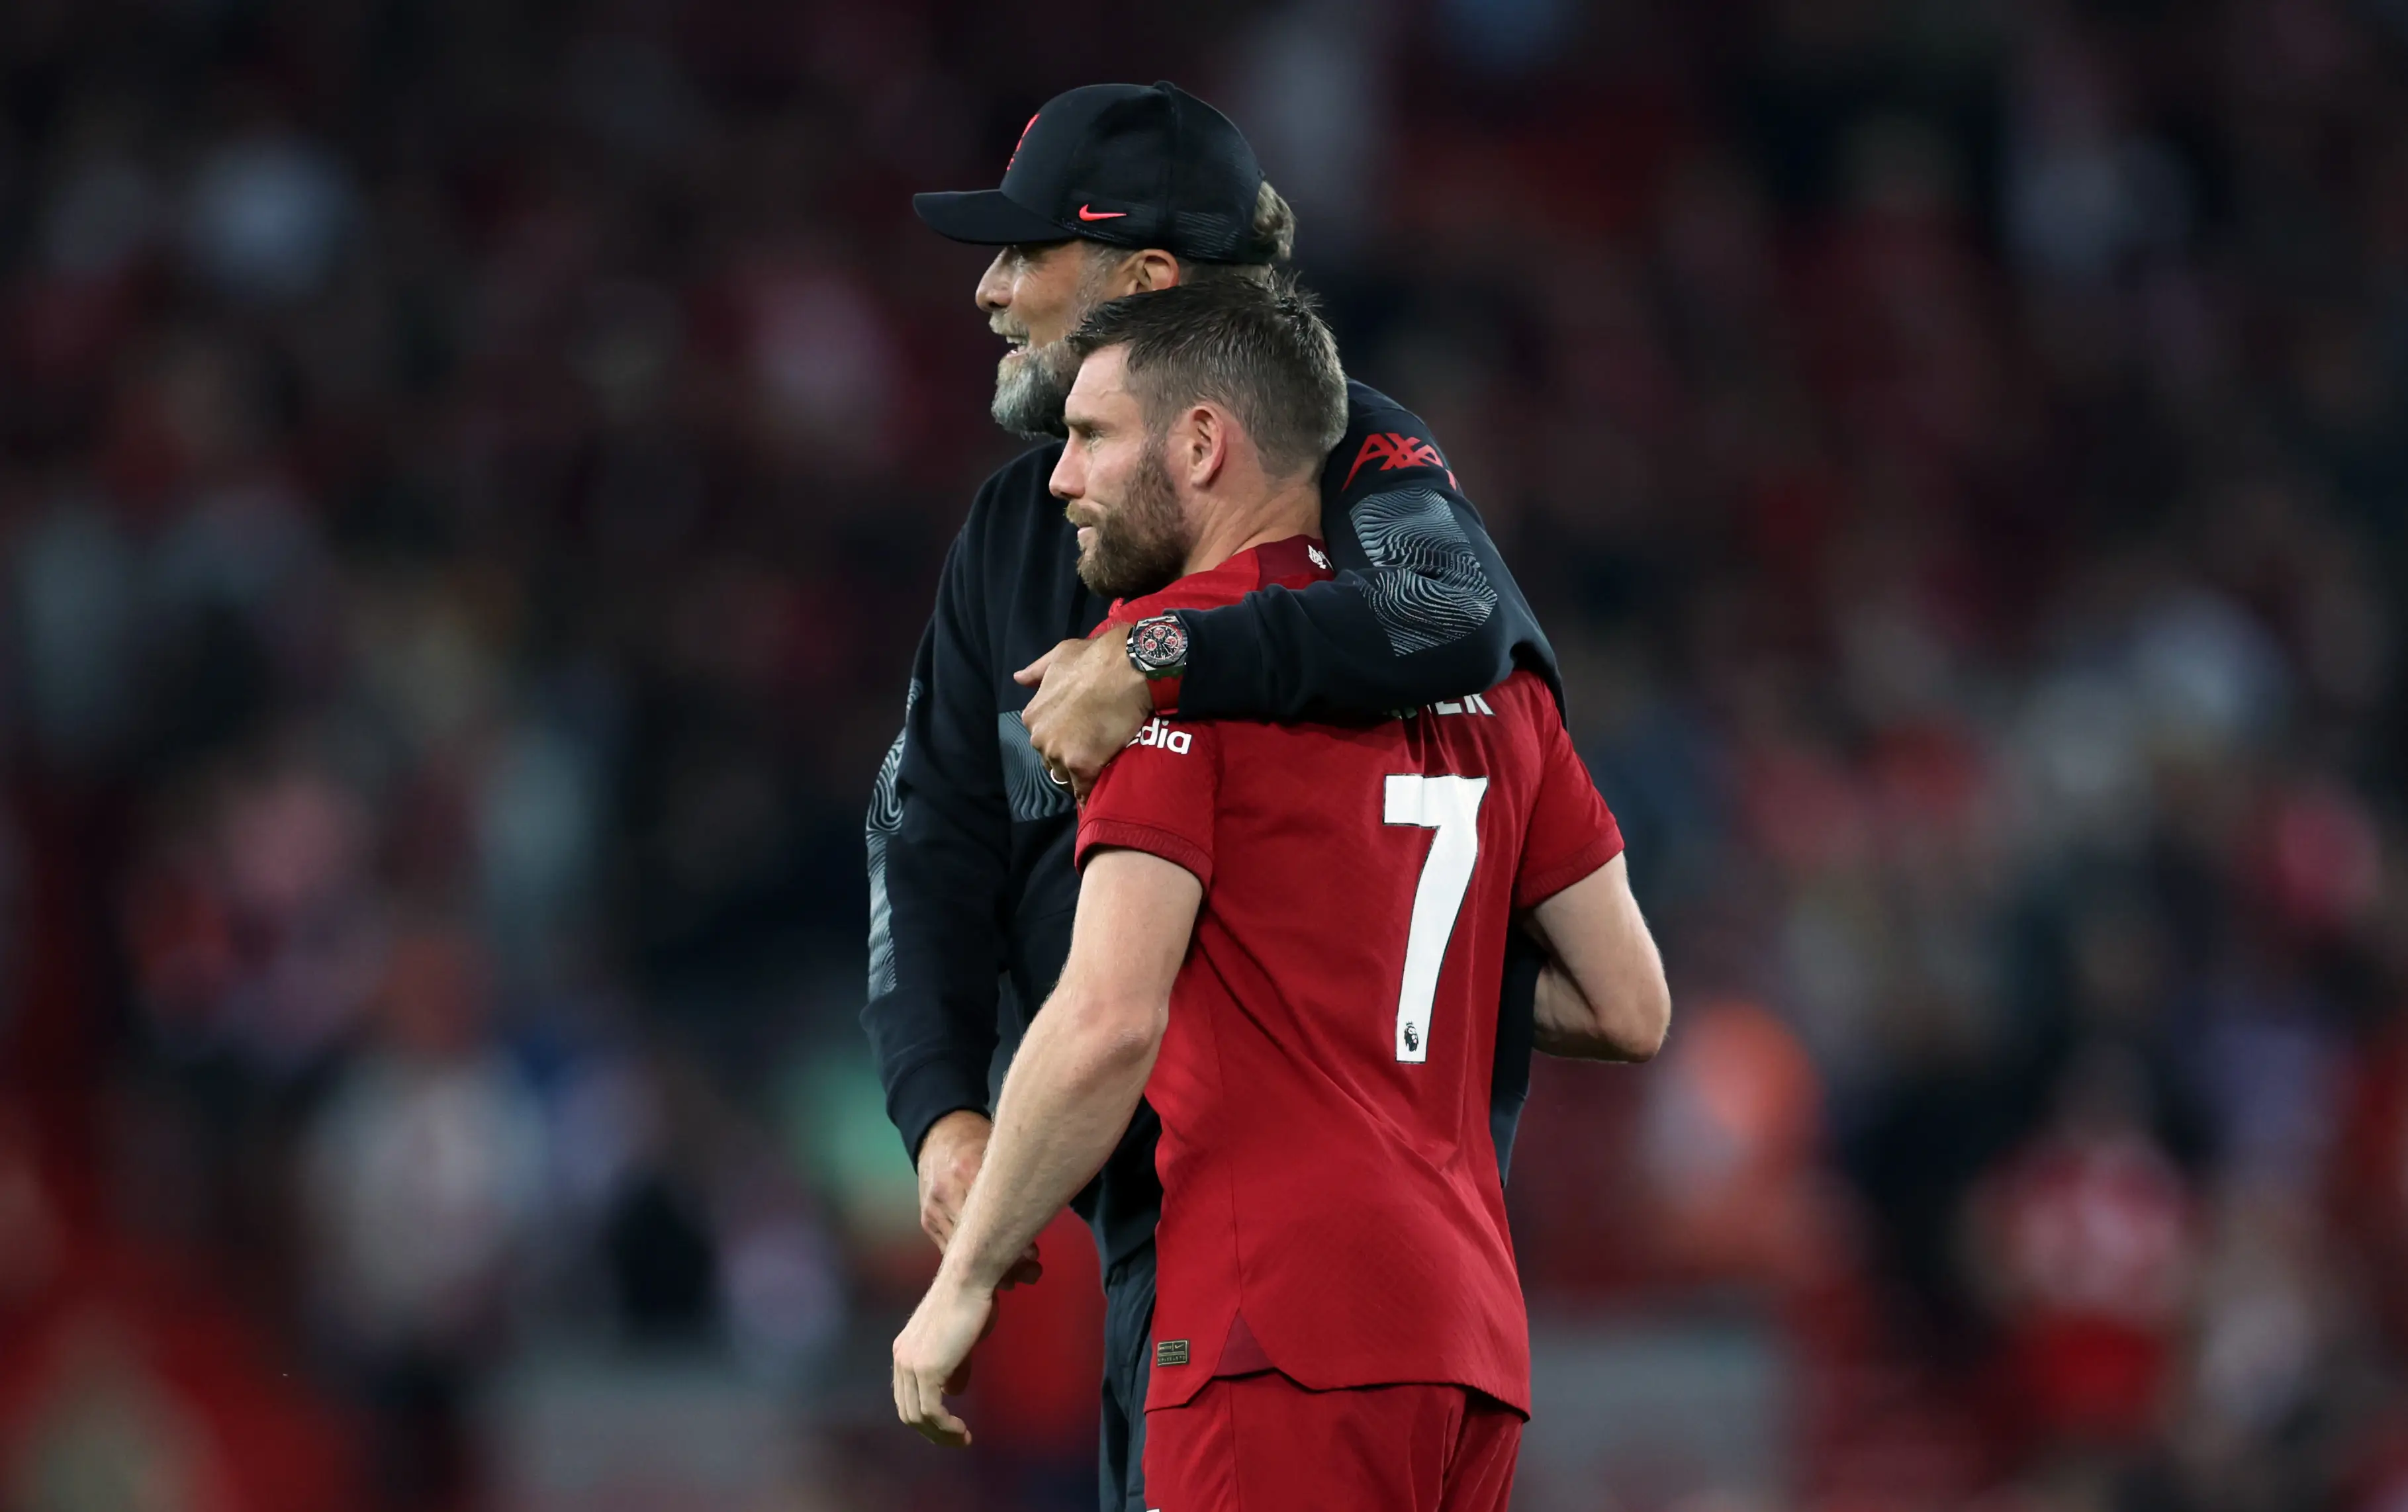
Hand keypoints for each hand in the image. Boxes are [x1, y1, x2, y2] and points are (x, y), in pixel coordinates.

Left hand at [892, 1270, 997, 1446]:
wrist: (968, 1280)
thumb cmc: (971, 1302)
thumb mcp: (960, 1340)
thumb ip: (954, 1366)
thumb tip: (954, 1392)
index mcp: (904, 1350)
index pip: (906, 1395)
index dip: (925, 1417)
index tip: (949, 1426)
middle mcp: (902, 1358)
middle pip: (907, 1411)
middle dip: (931, 1432)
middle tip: (957, 1439)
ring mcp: (911, 1364)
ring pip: (917, 1416)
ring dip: (940, 1435)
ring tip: (962, 1439)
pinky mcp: (927, 1369)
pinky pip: (931, 1412)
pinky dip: (945, 1428)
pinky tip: (962, 1432)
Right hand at [916, 1110, 1040, 1287]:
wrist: (937, 1132)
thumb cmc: (978, 1139)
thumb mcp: (999, 1149)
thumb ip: (1013, 1179)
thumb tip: (1042, 1214)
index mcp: (968, 1167)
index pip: (991, 1213)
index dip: (1013, 1238)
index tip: (1034, 1255)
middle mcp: (947, 1191)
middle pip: (976, 1239)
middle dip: (1005, 1262)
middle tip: (1033, 1272)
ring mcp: (934, 1209)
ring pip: (962, 1252)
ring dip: (991, 1269)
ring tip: (1019, 1278)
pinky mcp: (927, 1222)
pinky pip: (950, 1251)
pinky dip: (972, 1264)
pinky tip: (993, 1274)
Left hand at [1013, 623, 1153, 796]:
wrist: (1127, 667)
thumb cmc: (1094, 658)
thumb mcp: (1059, 656)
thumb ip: (1037, 672)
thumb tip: (1018, 678)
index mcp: (1032, 716)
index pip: (1043, 739)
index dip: (1062, 740)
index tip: (1079, 738)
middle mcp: (1040, 738)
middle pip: (1053, 760)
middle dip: (1069, 758)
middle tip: (1094, 750)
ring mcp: (1060, 753)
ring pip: (1067, 776)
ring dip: (1081, 775)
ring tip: (1101, 767)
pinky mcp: (1082, 766)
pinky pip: (1085, 788)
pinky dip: (1092, 789)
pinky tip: (1103, 785)